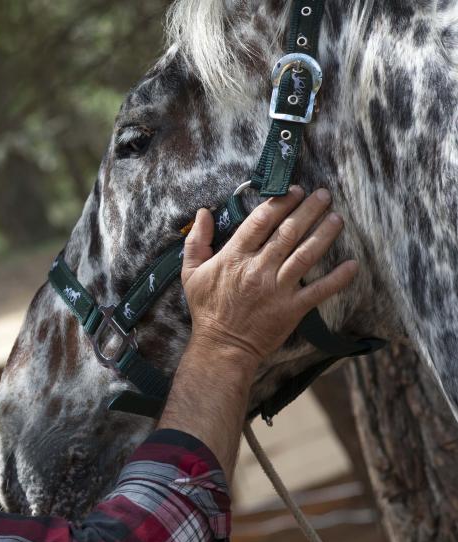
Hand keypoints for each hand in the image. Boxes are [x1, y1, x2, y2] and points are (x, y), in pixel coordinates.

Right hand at [179, 185, 357, 366]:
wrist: (222, 348)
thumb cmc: (207, 310)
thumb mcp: (191, 274)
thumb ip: (196, 242)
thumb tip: (202, 213)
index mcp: (234, 258)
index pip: (260, 221)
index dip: (280, 202)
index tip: (294, 191)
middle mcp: (258, 269)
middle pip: (288, 232)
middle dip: (309, 210)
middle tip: (324, 195)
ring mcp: (277, 289)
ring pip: (306, 255)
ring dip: (324, 234)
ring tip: (337, 218)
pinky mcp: (292, 308)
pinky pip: (320, 290)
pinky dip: (338, 278)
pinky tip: (352, 264)